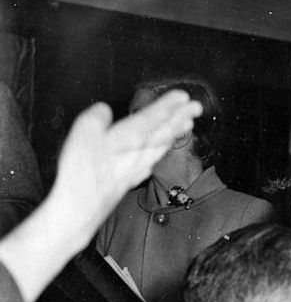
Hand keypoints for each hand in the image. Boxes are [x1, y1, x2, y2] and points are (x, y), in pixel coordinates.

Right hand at [54, 90, 203, 243]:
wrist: (82, 206)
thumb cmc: (81, 170)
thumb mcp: (83, 131)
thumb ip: (97, 117)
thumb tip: (104, 111)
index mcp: (129, 137)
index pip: (154, 116)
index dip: (169, 105)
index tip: (183, 96)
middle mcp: (139, 152)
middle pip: (164, 131)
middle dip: (181, 117)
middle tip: (196, 107)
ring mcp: (138, 167)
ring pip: (162, 146)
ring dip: (175, 132)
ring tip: (188, 124)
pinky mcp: (132, 178)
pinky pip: (154, 158)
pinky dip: (163, 149)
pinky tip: (164, 149)